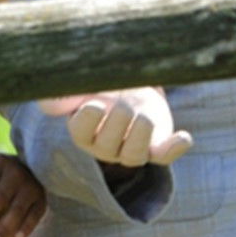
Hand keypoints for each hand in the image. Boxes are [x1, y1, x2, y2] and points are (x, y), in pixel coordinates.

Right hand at [37, 88, 193, 166]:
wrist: (130, 82)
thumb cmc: (99, 81)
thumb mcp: (79, 80)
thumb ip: (61, 92)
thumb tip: (52, 104)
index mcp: (83, 131)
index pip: (81, 133)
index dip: (89, 119)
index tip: (96, 103)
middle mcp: (106, 146)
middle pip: (109, 145)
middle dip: (117, 120)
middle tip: (123, 103)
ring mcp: (133, 148)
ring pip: (135, 155)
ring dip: (140, 134)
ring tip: (142, 116)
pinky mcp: (156, 145)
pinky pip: (164, 156)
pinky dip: (175, 148)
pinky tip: (184, 137)